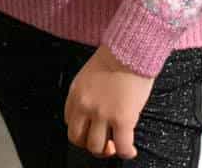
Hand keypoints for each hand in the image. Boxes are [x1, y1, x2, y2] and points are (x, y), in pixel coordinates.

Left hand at [64, 45, 154, 159]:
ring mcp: (103, 114)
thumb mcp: (91, 74)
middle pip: (77, 138)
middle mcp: (85, 105)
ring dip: (107, 150)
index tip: (90, 130)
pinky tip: (131, 150)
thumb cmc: (116, 55)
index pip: (70, 122)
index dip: (81, 130)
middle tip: (102, 143)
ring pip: (97, 147)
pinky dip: (126, 153)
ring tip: (117, 145)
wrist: (131, 48)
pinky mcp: (122, 119)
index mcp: (76, 93)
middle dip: (89, 144)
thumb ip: (89, 93)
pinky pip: (122, 147)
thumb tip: (97, 110)